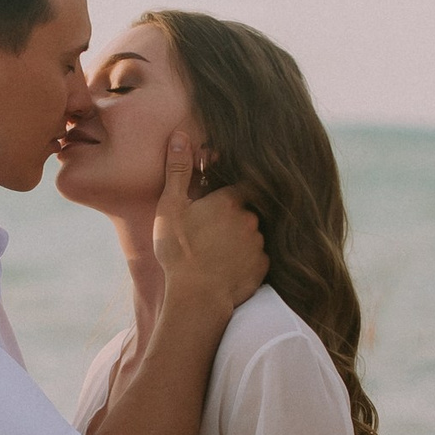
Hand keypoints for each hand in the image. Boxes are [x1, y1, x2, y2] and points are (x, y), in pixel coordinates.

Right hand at [151, 133, 264, 312]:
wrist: (197, 298)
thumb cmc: (180, 251)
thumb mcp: (171, 207)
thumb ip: (178, 170)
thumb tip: (181, 136)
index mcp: (231, 200)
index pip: (239, 184)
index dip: (227, 190)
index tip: (214, 198)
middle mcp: (252, 219)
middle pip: (246, 209)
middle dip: (232, 215)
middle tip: (211, 229)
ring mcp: (260, 244)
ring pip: (252, 233)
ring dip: (239, 237)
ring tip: (217, 251)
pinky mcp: (263, 268)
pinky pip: (257, 257)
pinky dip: (245, 259)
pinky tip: (227, 267)